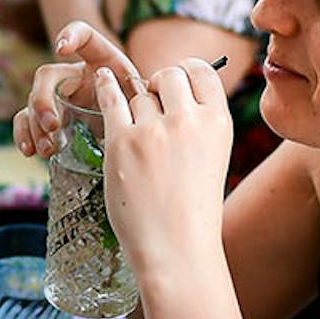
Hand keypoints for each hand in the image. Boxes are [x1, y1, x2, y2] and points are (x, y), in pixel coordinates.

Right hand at [13, 21, 141, 157]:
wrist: (134, 133)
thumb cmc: (142, 110)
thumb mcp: (147, 99)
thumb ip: (145, 95)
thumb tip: (148, 97)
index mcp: (101, 61)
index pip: (84, 36)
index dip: (70, 36)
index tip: (62, 49)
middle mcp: (73, 75)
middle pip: (48, 75)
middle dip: (44, 99)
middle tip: (53, 125)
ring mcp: (57, 98)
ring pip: (33, 101)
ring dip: (34, 123)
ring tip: (47, 147)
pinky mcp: (48, 119)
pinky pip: (27, 121)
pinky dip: (25, 135)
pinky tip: (30, 151)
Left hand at [93, 59, 234, 269]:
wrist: (176, 248)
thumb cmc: (193, 209)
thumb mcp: (212, 157)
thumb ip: (198, 124)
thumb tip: (174, 89)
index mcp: (218, 123)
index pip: (202, 72)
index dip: (187, 70)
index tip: (177, 79)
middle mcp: (187, 120)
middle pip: (168, 75)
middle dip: (160, 83)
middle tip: (154, 100)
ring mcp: (152, 130)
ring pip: (139, 95)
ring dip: (136, 108)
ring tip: (139, 136)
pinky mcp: (121, 142)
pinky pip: (110, 100)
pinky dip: (104, 86)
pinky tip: (100, 77)